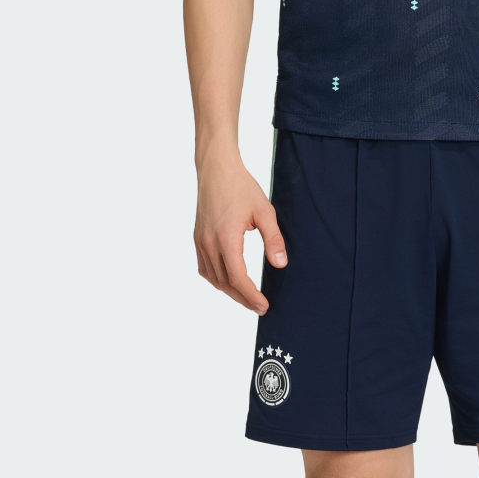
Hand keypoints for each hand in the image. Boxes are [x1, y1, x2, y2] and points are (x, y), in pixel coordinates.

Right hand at [194, 150, 286, 311]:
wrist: (216, 168)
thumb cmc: (241, 187)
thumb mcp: (264, 212)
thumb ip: (273, 239)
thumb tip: (280, 265)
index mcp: (226, 238)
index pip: (237, 278)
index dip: (251, 296)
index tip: (264, 306)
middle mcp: (209, 243)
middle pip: (225, 283)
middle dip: (243, 299)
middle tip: (260, 308)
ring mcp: (201, 241)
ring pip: (214, 279)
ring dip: (231, 292)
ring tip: (248, 299)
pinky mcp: (198, 238)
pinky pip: (205, 268)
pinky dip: (218, 280)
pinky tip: (230, 283)